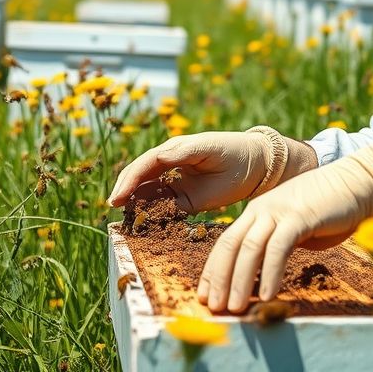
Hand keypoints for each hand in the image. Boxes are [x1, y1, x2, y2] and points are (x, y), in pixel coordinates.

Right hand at [108, 130, 275, 212]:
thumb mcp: (209, 148)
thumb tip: (157, 155)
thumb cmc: (234, 151)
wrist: (258, 167)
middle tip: (114, 207)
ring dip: (135, 204)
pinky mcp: (186, 201)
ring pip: (149, 193)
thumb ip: (183, 152)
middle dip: (126, 191)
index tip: (119, 195)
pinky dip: (151, 214)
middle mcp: (170, 166)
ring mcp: (177, 184)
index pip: (145, 163)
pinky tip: (143, 223)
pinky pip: (164, 207)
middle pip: (141, 178)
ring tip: (123, 217)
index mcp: (174, 149)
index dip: (131, 178)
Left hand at [197, 144, 372, 312]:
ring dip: (239, 281)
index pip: (226, 243)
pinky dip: (270, 273)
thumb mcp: (294, 229)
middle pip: (230, 246)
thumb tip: (262, 277)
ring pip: (249, 249)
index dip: (213, 271)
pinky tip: (267, 295)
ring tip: (235, 307)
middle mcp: (262, 210)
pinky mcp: (299, 217)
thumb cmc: (328, 210)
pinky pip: (278, 248)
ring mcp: (279, 211)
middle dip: (219, 279)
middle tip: (213, 307)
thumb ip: (276, 246)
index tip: (206, 295)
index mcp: (257, 213)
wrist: (358, 183)